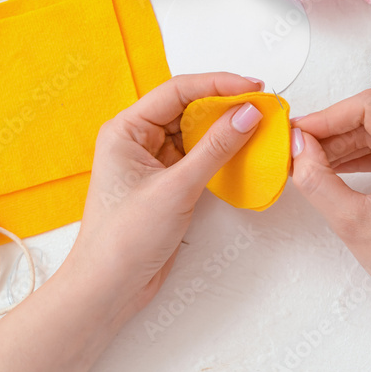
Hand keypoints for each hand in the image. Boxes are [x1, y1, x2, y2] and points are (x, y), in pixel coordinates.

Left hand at [69, 73, 264, 324]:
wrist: (109, 287)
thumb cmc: (124, 239)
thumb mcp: (176, 188)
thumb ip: (215, 148)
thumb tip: (247, 114)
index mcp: (126, 130)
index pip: (177, 91)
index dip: (217, 84)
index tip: (252, 88)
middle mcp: (137, 140)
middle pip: (187, 107)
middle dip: (224, 105)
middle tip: (261, 105)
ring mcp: (152, 162)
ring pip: (194, 132)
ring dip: (224, 129)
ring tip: (257, 126)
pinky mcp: (166, 183)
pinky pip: (197, 157)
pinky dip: (220, 153)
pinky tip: (242, 151)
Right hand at [290, 90, 370, 330]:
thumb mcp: (353, 223)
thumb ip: (317, 179)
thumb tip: (297, 146)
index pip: (369, 108)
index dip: (327, 116)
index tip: (298, 133)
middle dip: (334, 132)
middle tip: (299, 150)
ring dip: (348, 145)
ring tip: (313, 163)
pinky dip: (369, 157)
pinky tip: (341, 170)